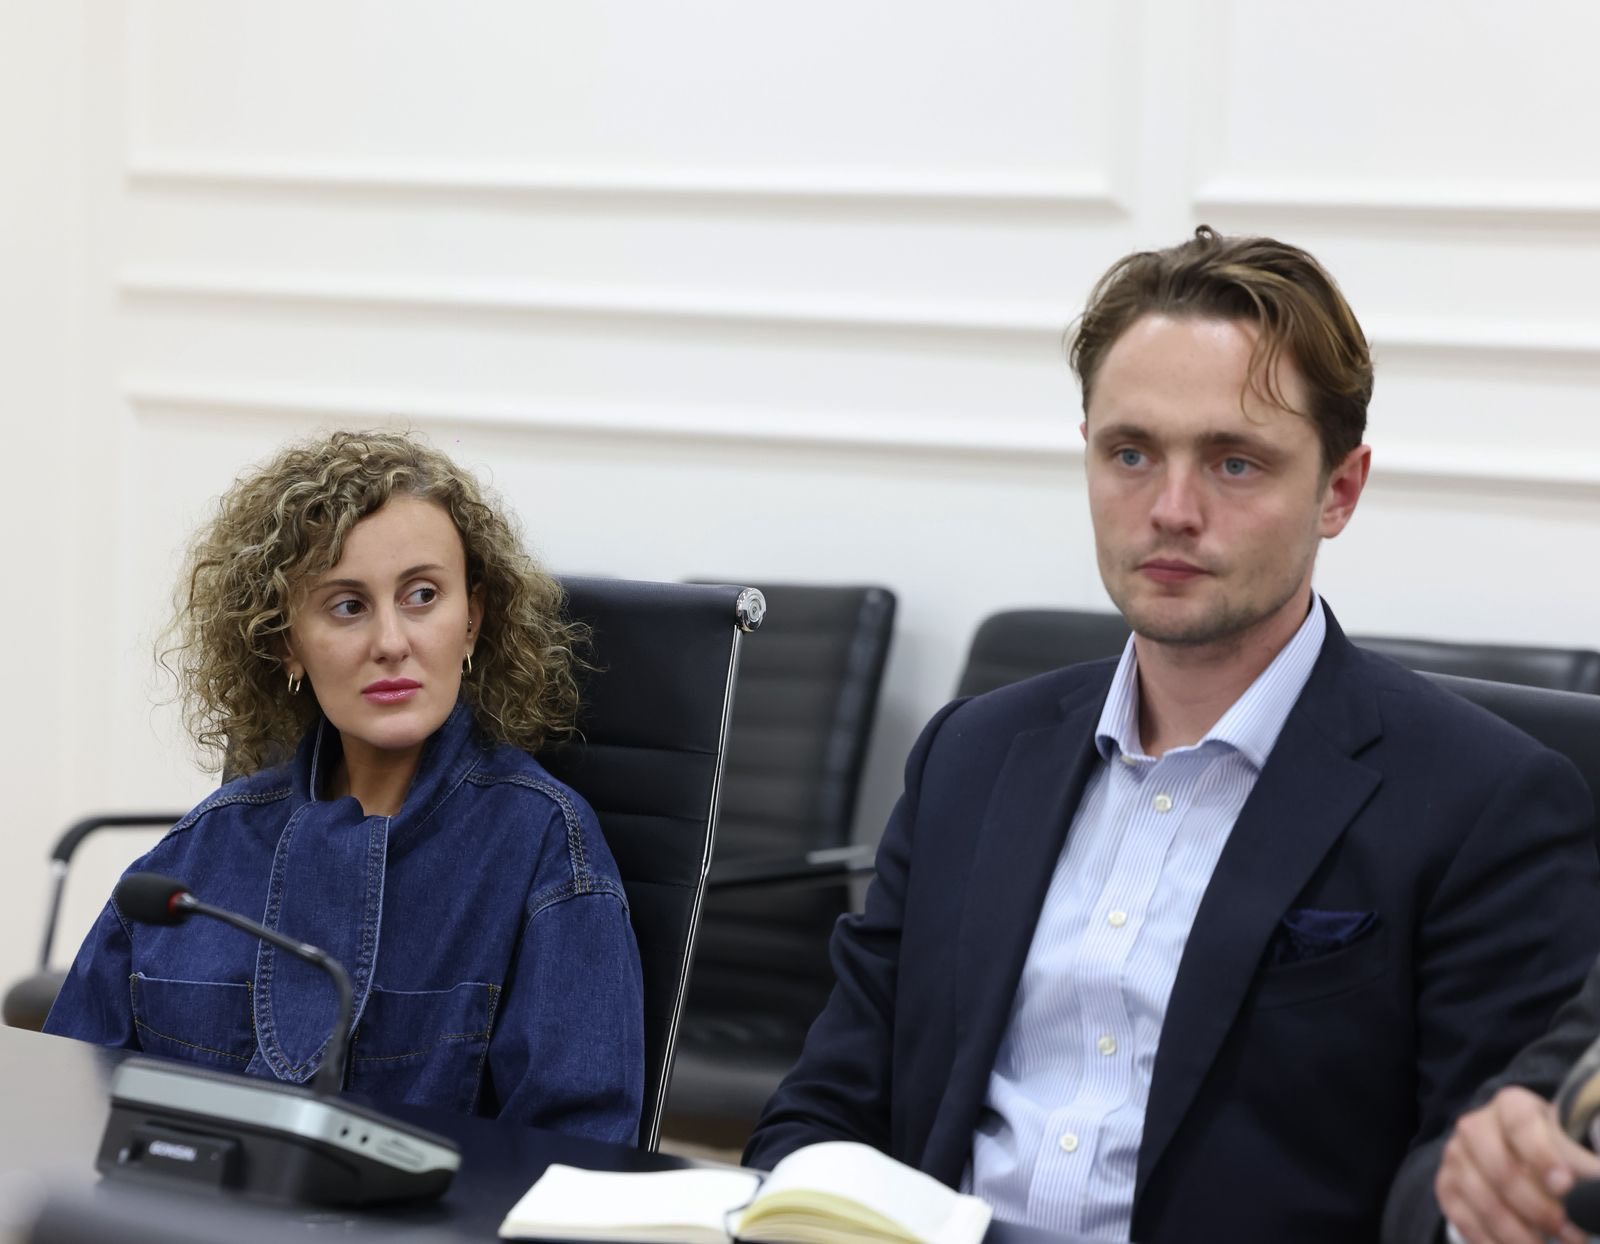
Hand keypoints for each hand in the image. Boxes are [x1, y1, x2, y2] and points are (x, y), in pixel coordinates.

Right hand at [1436, 1085, 1599, 1243]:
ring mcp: (1455, 1156)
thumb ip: (1582, 1161)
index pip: (1521, 1124)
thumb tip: (1596, 1182)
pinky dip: (1493, 1242)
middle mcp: (1474, 1126)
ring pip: (1483, 1201)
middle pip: (1500, 1169)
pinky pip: (1466, 1221)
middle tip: (1570, 1233)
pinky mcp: (1445, 1186)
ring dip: (1519, 1234)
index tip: (1566, 1185)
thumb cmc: (1549, 1149)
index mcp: (1510, 1106)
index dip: (1541, 1154)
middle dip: (1537, 1208)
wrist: (1512, 1154)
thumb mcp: (1567, 1144)